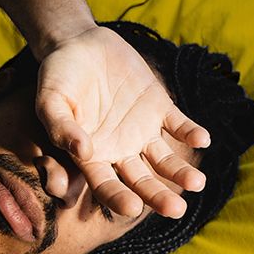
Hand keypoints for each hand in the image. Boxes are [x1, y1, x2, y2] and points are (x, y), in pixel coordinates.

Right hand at [34, 26, 209, 218]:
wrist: (80, 44)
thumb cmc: (58, 77)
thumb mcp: (50, 100)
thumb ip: (61, 127)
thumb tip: (82, 150)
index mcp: (92, 156)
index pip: (107, 186)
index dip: (119, 199)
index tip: (133, 208)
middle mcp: (120, 150)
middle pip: (142, 182)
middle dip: (159, 197)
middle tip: (176, 209)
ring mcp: (142, 130)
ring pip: (164, 160)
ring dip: (181, 173)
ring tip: (197, 183)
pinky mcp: (159, 108)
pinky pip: (178, 124)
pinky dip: (190, 132)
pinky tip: (202, 139)